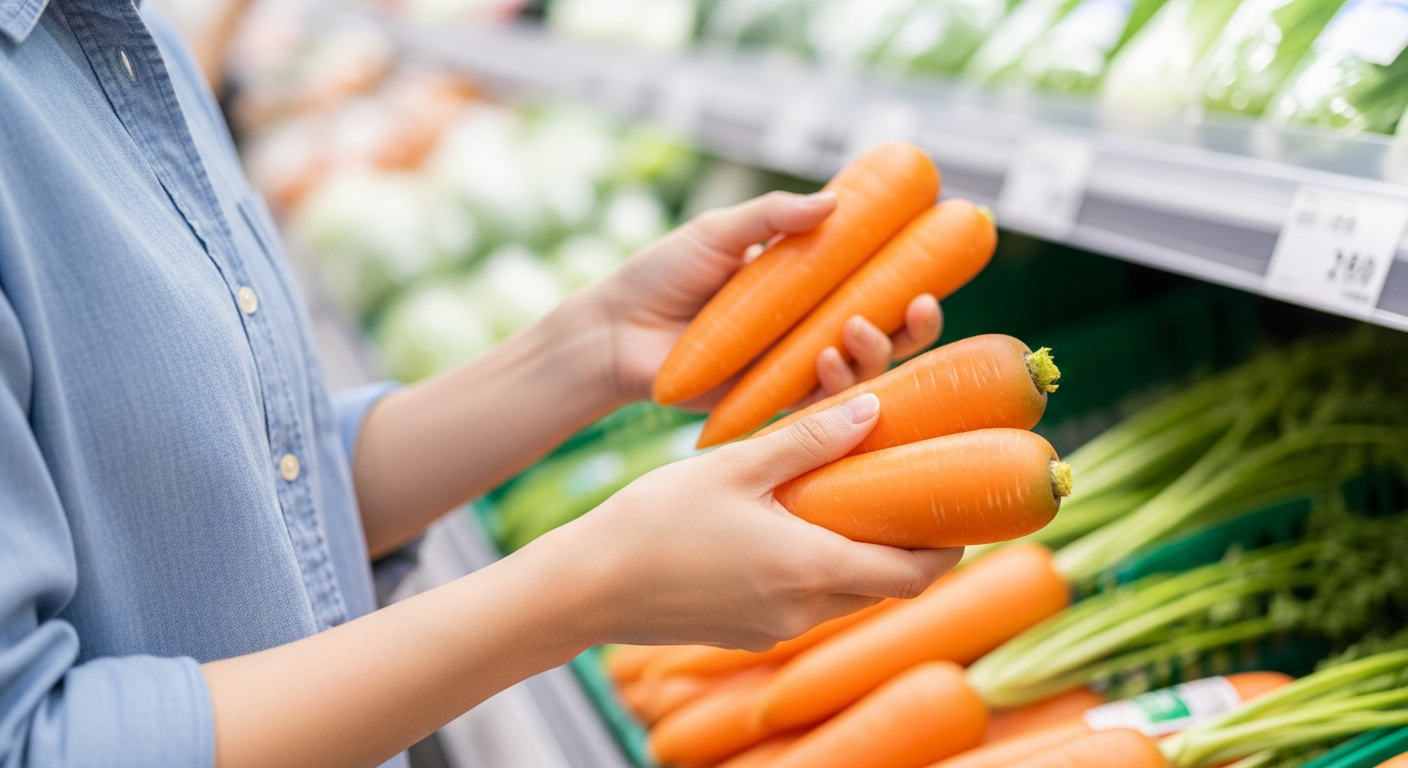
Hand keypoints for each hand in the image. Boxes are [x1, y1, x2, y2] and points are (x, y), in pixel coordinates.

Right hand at [528, 394, 963, 650]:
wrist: (587, 586)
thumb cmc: (656, 521)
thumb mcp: (736, 465)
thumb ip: (809, 438)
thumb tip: (872, 406)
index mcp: (813, 568)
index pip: (915, 574)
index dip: (948, 548)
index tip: (957, 512)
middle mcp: (803, 610)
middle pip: (887, 588)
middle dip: (908, 548)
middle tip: (910, 494)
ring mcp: (773, 628)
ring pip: (847, 597)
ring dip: (862, 557)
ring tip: (854, 500)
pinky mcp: (746, 632)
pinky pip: (806, 603)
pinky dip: (821, 570)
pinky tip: (796, 527)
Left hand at [588, 191, 943, 407]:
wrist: (614, 329)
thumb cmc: (661, 276)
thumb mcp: (718, 233)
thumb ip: (772, 216)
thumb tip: (835, 202)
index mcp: (805, 285)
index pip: (875, 282)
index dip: (912, 276)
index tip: (933, 261)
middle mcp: (808, 329)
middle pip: (885, 333)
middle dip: (915, 327)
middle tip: (920, 306)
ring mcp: (792, 369)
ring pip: (862, 371)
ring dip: (876, 352)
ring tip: (857, 328)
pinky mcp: (770, 404)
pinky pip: (818, 404)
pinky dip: (834, 384)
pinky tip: (829, 361)